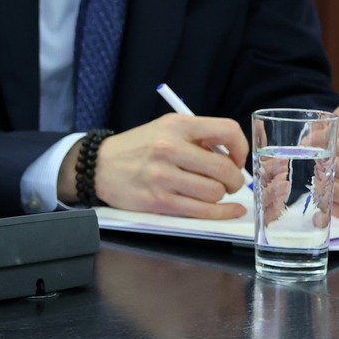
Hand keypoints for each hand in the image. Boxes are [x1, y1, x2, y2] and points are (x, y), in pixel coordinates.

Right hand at [66, 112, 248, 218]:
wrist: (97, 166)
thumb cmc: (137, 148)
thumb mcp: (164, 129)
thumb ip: (196, 138)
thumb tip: (232, 159)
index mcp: (176, 126)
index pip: (226, 131)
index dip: (241, 148)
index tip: (237, 159)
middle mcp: (170, 148)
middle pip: (224, 169)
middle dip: (234, 180)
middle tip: (229, 183)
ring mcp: (163, 176)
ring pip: (214, 192)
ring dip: (220, 195)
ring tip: (211, 192)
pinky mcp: (159, 201)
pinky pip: (202, 211)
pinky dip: (222, 213)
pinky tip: (229, 210)